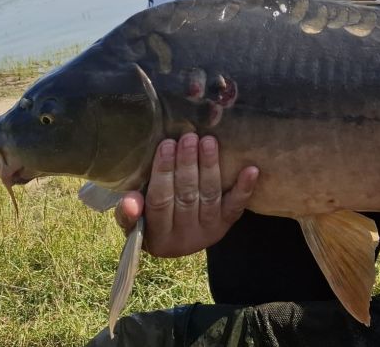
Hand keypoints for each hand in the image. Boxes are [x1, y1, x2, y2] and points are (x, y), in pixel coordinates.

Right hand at [114, 133, 258, 257]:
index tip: (166, 145)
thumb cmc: (150, 221)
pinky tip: (251, 169)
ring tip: (208, 141)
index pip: (160, 201)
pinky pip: (236, 207)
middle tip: (189, 137)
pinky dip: (244, 188)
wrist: (176, 241)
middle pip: (187, 196)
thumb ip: (128, 212)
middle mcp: (185, 236)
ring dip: (210, 167)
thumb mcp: (134, 222)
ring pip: (210, 196)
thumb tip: (130, 201)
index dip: (163, 172)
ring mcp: (208, 230)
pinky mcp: (226, 224)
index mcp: (158, 235)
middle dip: (187, 164)